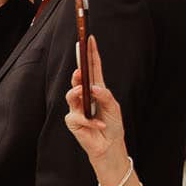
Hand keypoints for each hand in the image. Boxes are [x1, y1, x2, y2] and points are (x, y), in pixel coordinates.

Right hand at [63, 34, 127, 172]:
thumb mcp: (114, 108)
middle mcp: (85, 96)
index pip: (93, 68)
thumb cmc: (112, 126)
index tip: (89, 39)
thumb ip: (104, 96)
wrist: (109, 147)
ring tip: (81, 91)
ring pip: (71, 94)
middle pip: (78, 78)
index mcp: (97, 89)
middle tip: (80, 66)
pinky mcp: (73, 121)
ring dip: (77, 92)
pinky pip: (77, 116)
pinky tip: (98, 125)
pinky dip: (89, 121)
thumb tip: (93, 87)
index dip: (90, 53)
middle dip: (78, 69)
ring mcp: (77, 108)